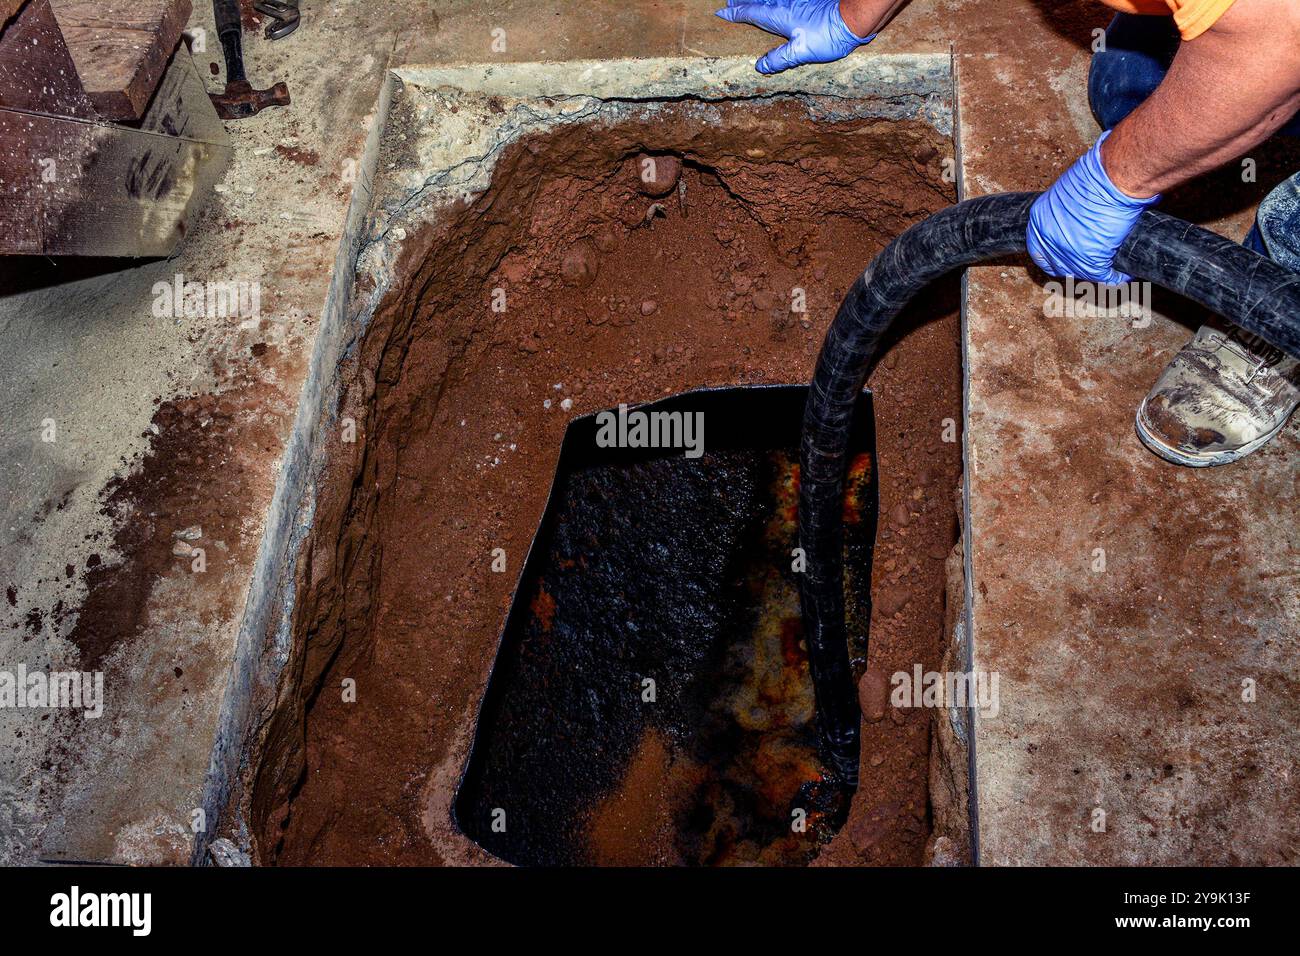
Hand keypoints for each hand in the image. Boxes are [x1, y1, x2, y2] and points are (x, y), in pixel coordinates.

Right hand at [715, 0, 875, 74]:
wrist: (853, 18)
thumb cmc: (828, 35)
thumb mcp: (801, 52)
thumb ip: (779, 59)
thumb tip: (760, 67)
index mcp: (779, 17)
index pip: (751, 14)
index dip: (736, 14)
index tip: (722, 13)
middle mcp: (786, 5)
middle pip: (758, 0)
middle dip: (742, 1)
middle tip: (730, 2)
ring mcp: (797, 1)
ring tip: (747, 1)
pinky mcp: (808, 1)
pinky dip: (773, 0)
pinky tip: (776, 3)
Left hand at [1026, 131, 1160, 284]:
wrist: (1113, 178)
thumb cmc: (1096, 177)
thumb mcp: (1066, 192)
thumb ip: (1065, 211)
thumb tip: (1077, 221)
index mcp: (1038, 221)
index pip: (1039, 251)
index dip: (1053, 258)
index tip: (1065, 260)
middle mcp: (1048, 239)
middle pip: (1058, 265)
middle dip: (1074, 268)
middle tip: (1090, 266)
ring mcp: (1067, 252)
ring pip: (1080, 273)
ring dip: (1095, 273)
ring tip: (1109, 270)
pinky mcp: (1090, 259)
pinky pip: (1102, 276)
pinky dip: (1115, 278)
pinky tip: (1122, 276)